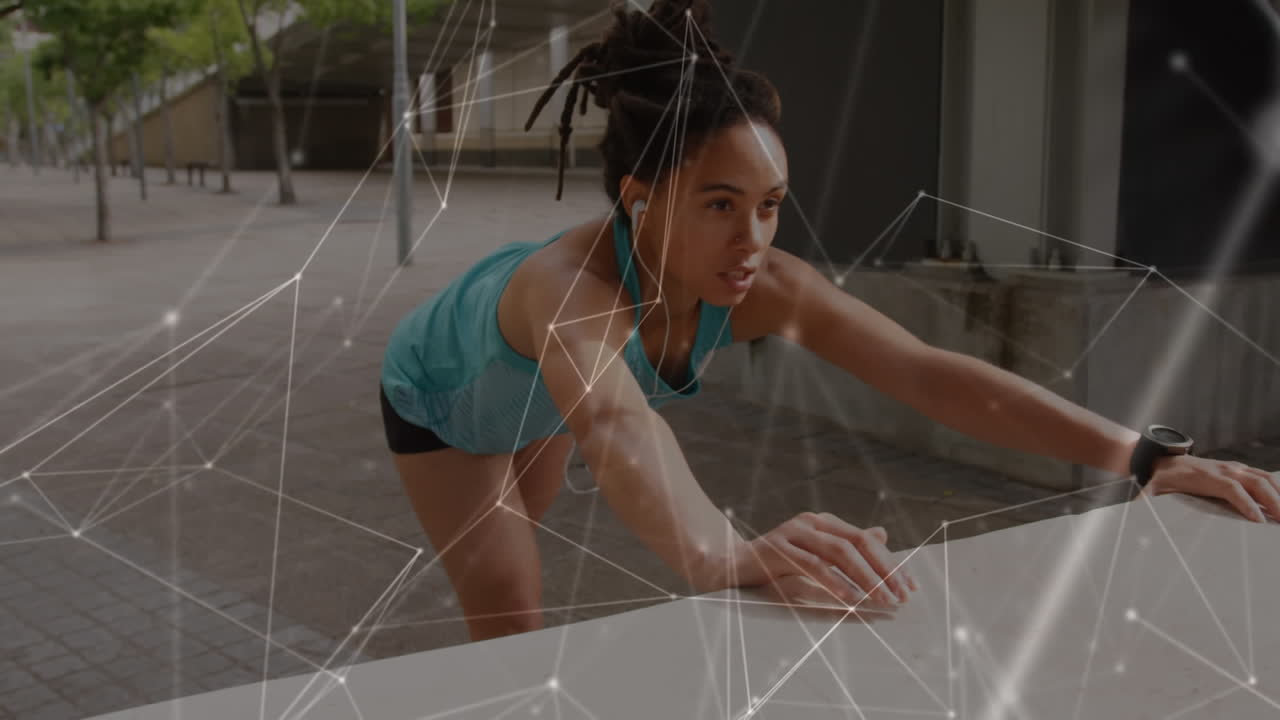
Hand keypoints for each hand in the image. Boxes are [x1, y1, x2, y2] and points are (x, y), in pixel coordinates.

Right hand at [729, 512, 917, 606]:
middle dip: (884, 571)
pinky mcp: (777, 548)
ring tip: (882, 601)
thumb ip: (846, 545)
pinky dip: (835, 583)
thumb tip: (883, 535)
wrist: (730, 565)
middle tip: (901, 597)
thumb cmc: (776, 564)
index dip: (890, 563)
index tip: (909, 588)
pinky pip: (813, 566)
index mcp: (823, 523)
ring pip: (839, 553)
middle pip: (858, 543)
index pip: (866, 540)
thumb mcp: (816, 555)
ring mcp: (793, 532)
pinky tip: (851, 598)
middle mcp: (811, 522)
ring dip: (866, 579)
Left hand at [1146, 455, 1279, 522]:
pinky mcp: (1238, 469)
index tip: (1258, 521)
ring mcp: (1234, 467)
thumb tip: (1137, 513)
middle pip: (1255, 482)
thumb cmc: (1161, 478)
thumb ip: (1146, 502)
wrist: (1163, 460)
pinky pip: (1263, 476)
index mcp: (1206, 476)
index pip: (1231, 488)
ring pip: (1264, 478)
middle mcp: (1224, 468)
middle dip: (1272, 501)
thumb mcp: (1150, 491)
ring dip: (1279, 494)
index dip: (1245, 503)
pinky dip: (1276, 487)